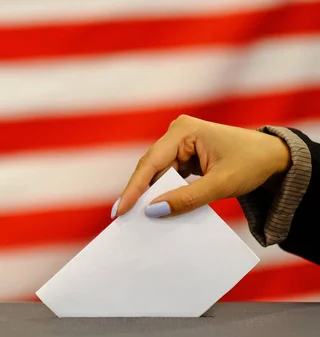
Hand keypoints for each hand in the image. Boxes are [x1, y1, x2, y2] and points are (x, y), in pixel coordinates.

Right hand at [111, 115, 291, 218]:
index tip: (120, 210)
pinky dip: (164, 191)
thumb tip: (152, 211)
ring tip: (137, 217)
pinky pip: (167, 175)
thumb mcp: (220, 184)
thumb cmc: (252, 163)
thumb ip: (186, 198)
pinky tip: (157, 207)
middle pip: (150, 167)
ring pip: (157, 173)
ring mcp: (180, 143)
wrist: (275, 157)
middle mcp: (177, 132)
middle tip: (122, 218)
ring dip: (151, 194)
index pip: (151, 163)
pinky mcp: (184, 154)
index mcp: (184, 131)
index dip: (133, 188)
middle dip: (138, 192)